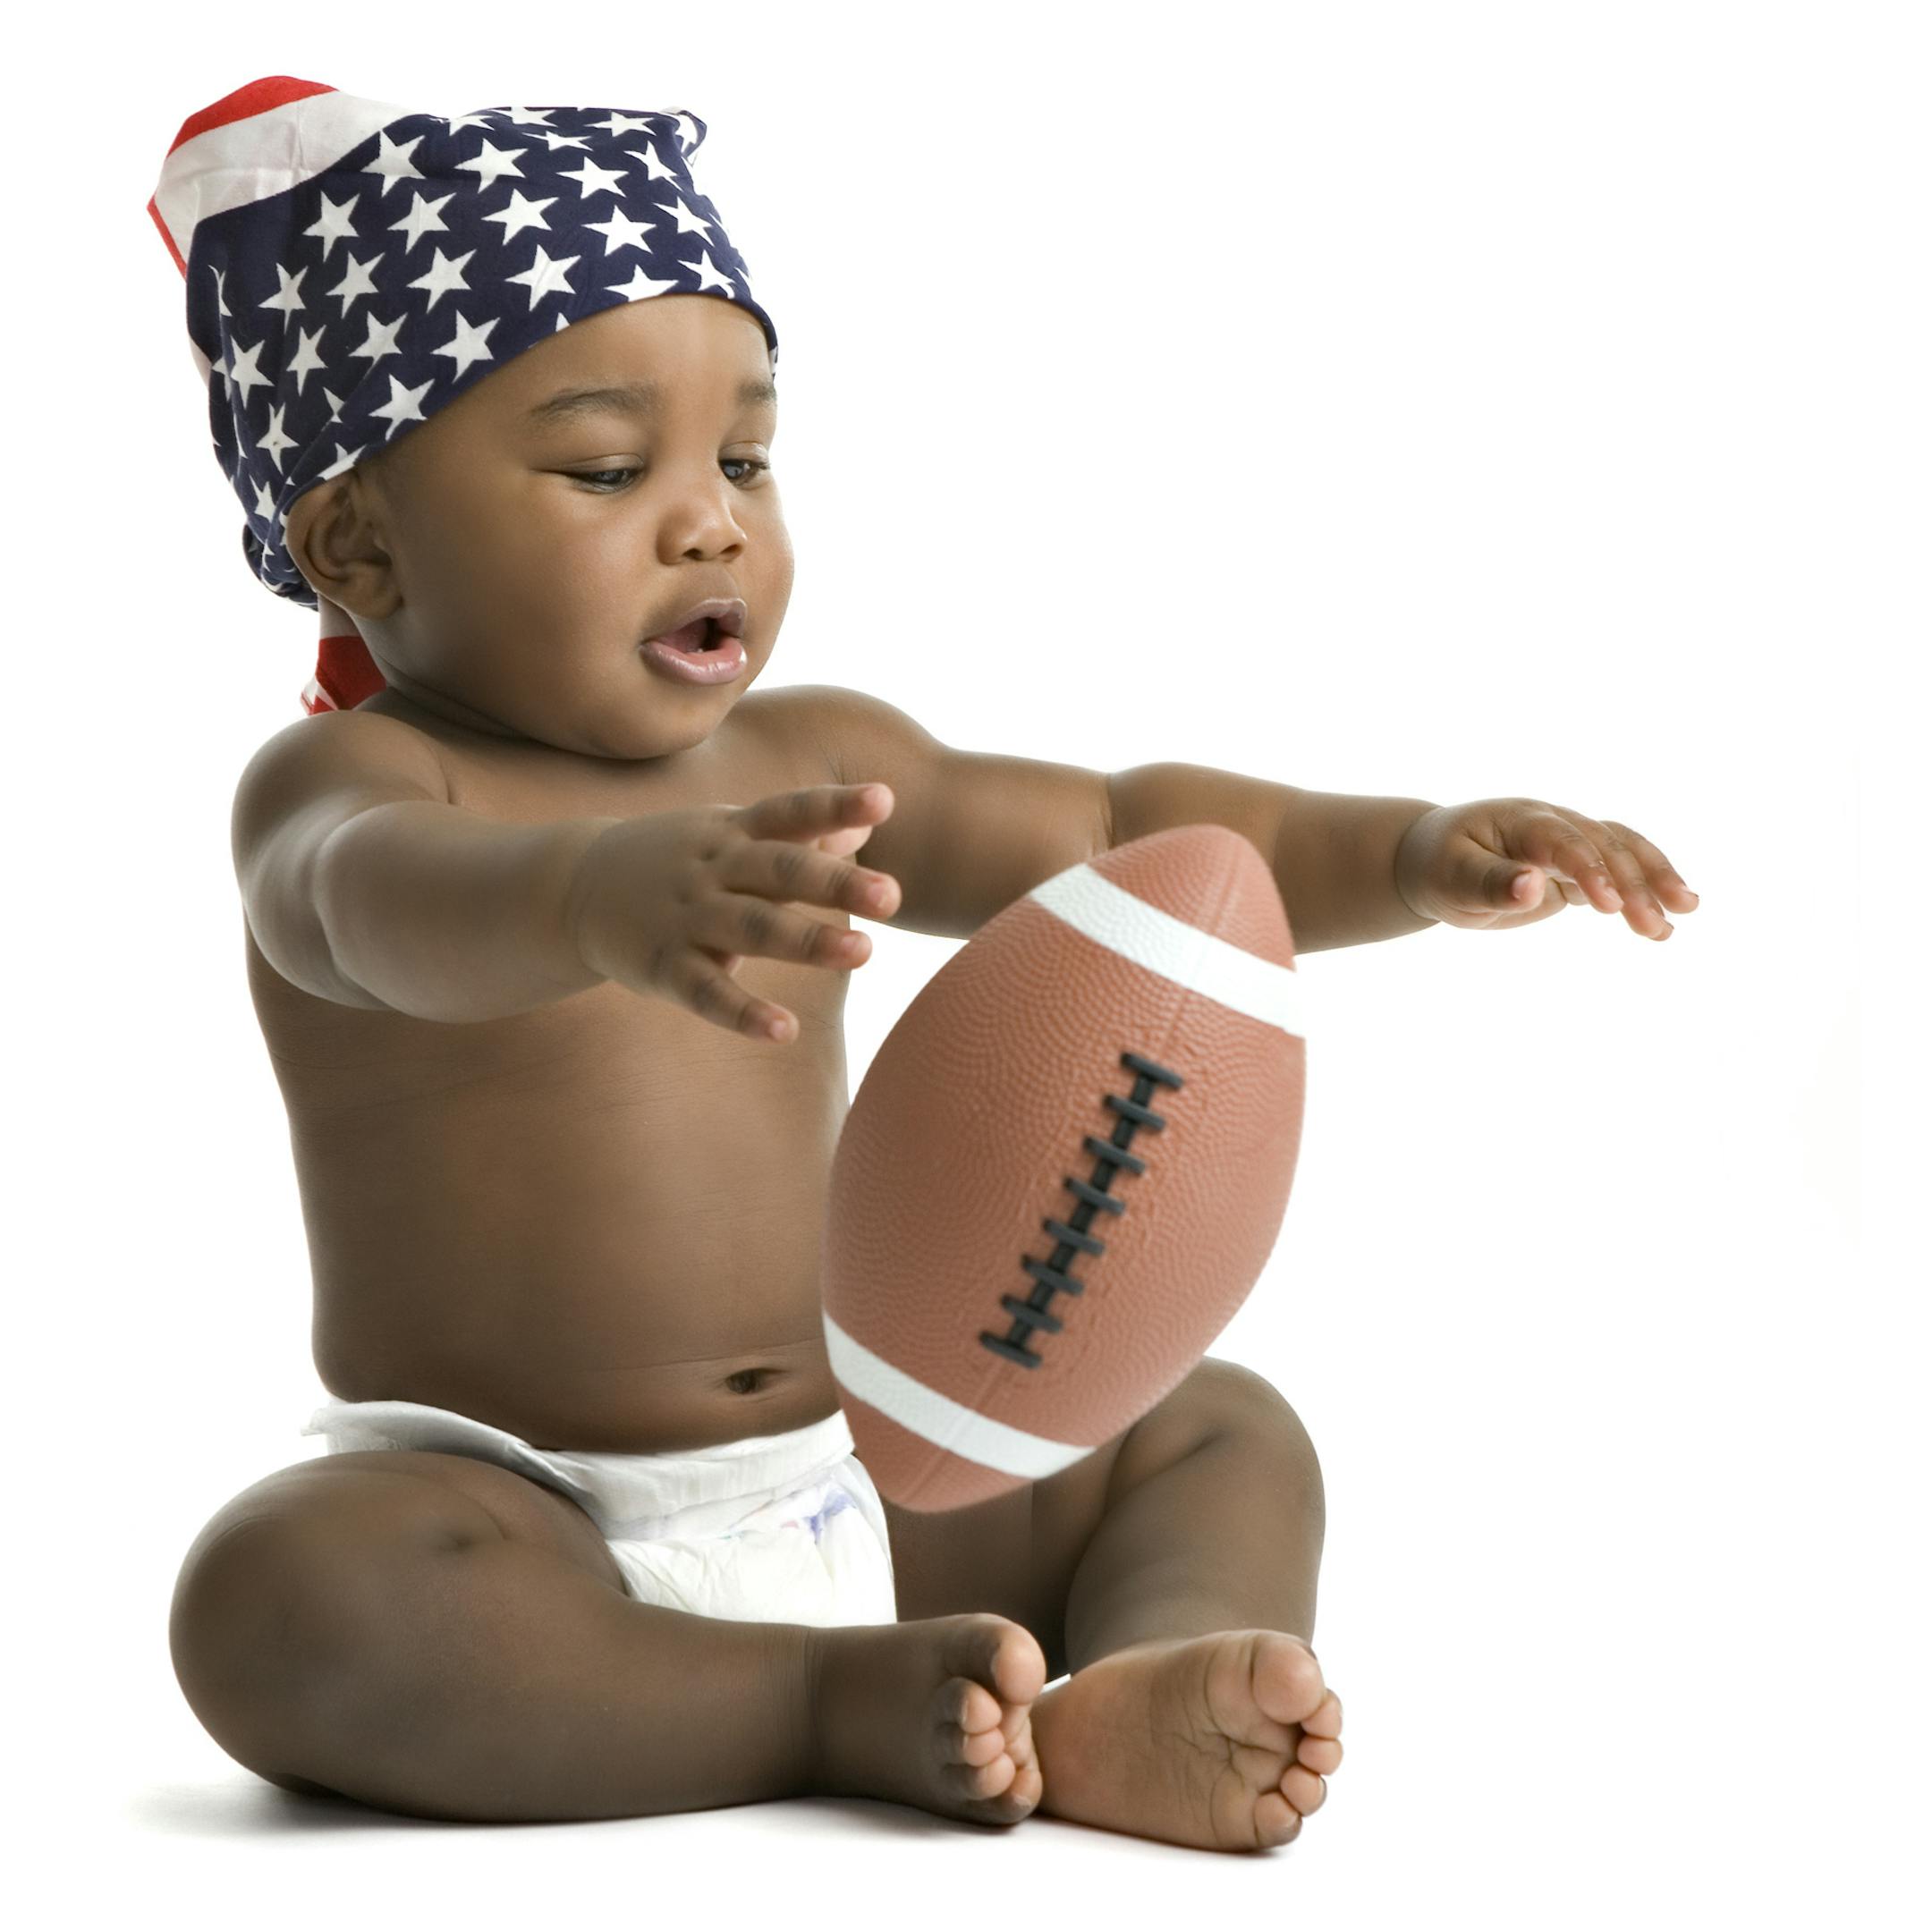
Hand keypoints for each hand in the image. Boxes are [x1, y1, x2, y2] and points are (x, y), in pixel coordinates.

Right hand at [564, 782, 902, 1039]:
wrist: (573, 886)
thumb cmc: (679, 859)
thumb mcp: (732, 833)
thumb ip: (804, 829)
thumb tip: (876, 811)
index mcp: (733, 833)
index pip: (789, 812)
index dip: (835, 806)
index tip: (885, 799)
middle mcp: (713, 870)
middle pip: (779, 870)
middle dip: (835, 881)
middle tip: (892, 894)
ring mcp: (687, 918)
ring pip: (752, 927)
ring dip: (807, 940)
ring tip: (865, 952)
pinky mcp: (663, 966)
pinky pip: (706, 991)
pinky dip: (743, 1012)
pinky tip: (783, 1031)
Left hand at [1393, 798, 1698, 938]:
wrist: (1433, 860)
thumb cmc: (1438, 867)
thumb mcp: (1451, 878)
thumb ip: (1490, 882)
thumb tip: (1531, 885)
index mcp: (1522, 820)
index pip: (1564, 842)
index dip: (1589, 870)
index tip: (1610, 905)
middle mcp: (1553, 824)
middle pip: (1604, 847)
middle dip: (1632, 885)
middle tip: (1655, 927)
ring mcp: (1569, 842)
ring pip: (1623, 852)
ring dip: (1654, 881)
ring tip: (1685, 912)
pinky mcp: (1575, 866)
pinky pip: (1619, 870)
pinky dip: (1645, 891)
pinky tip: (1666, 923)